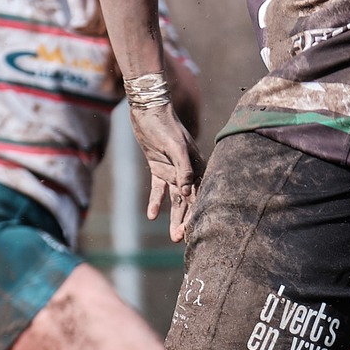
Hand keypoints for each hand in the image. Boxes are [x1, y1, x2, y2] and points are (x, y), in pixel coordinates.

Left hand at [129, 102, 204, 242]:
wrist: (148, 110)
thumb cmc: (164, 125)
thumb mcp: (175, 145)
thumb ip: (183, 167)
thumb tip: (186, 191)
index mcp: (197, 166)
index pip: (200, 194)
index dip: (198, 213)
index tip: (193, 231)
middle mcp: (187, 171)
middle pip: (189, 201)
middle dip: (186, 220)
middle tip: (179, 239)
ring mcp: (173, 171)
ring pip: (176, 199)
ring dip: (174, 217)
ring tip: (172, 236)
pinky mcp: (159, 168)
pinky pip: (159, 189)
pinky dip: (156, 202)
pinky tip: (152, 216)